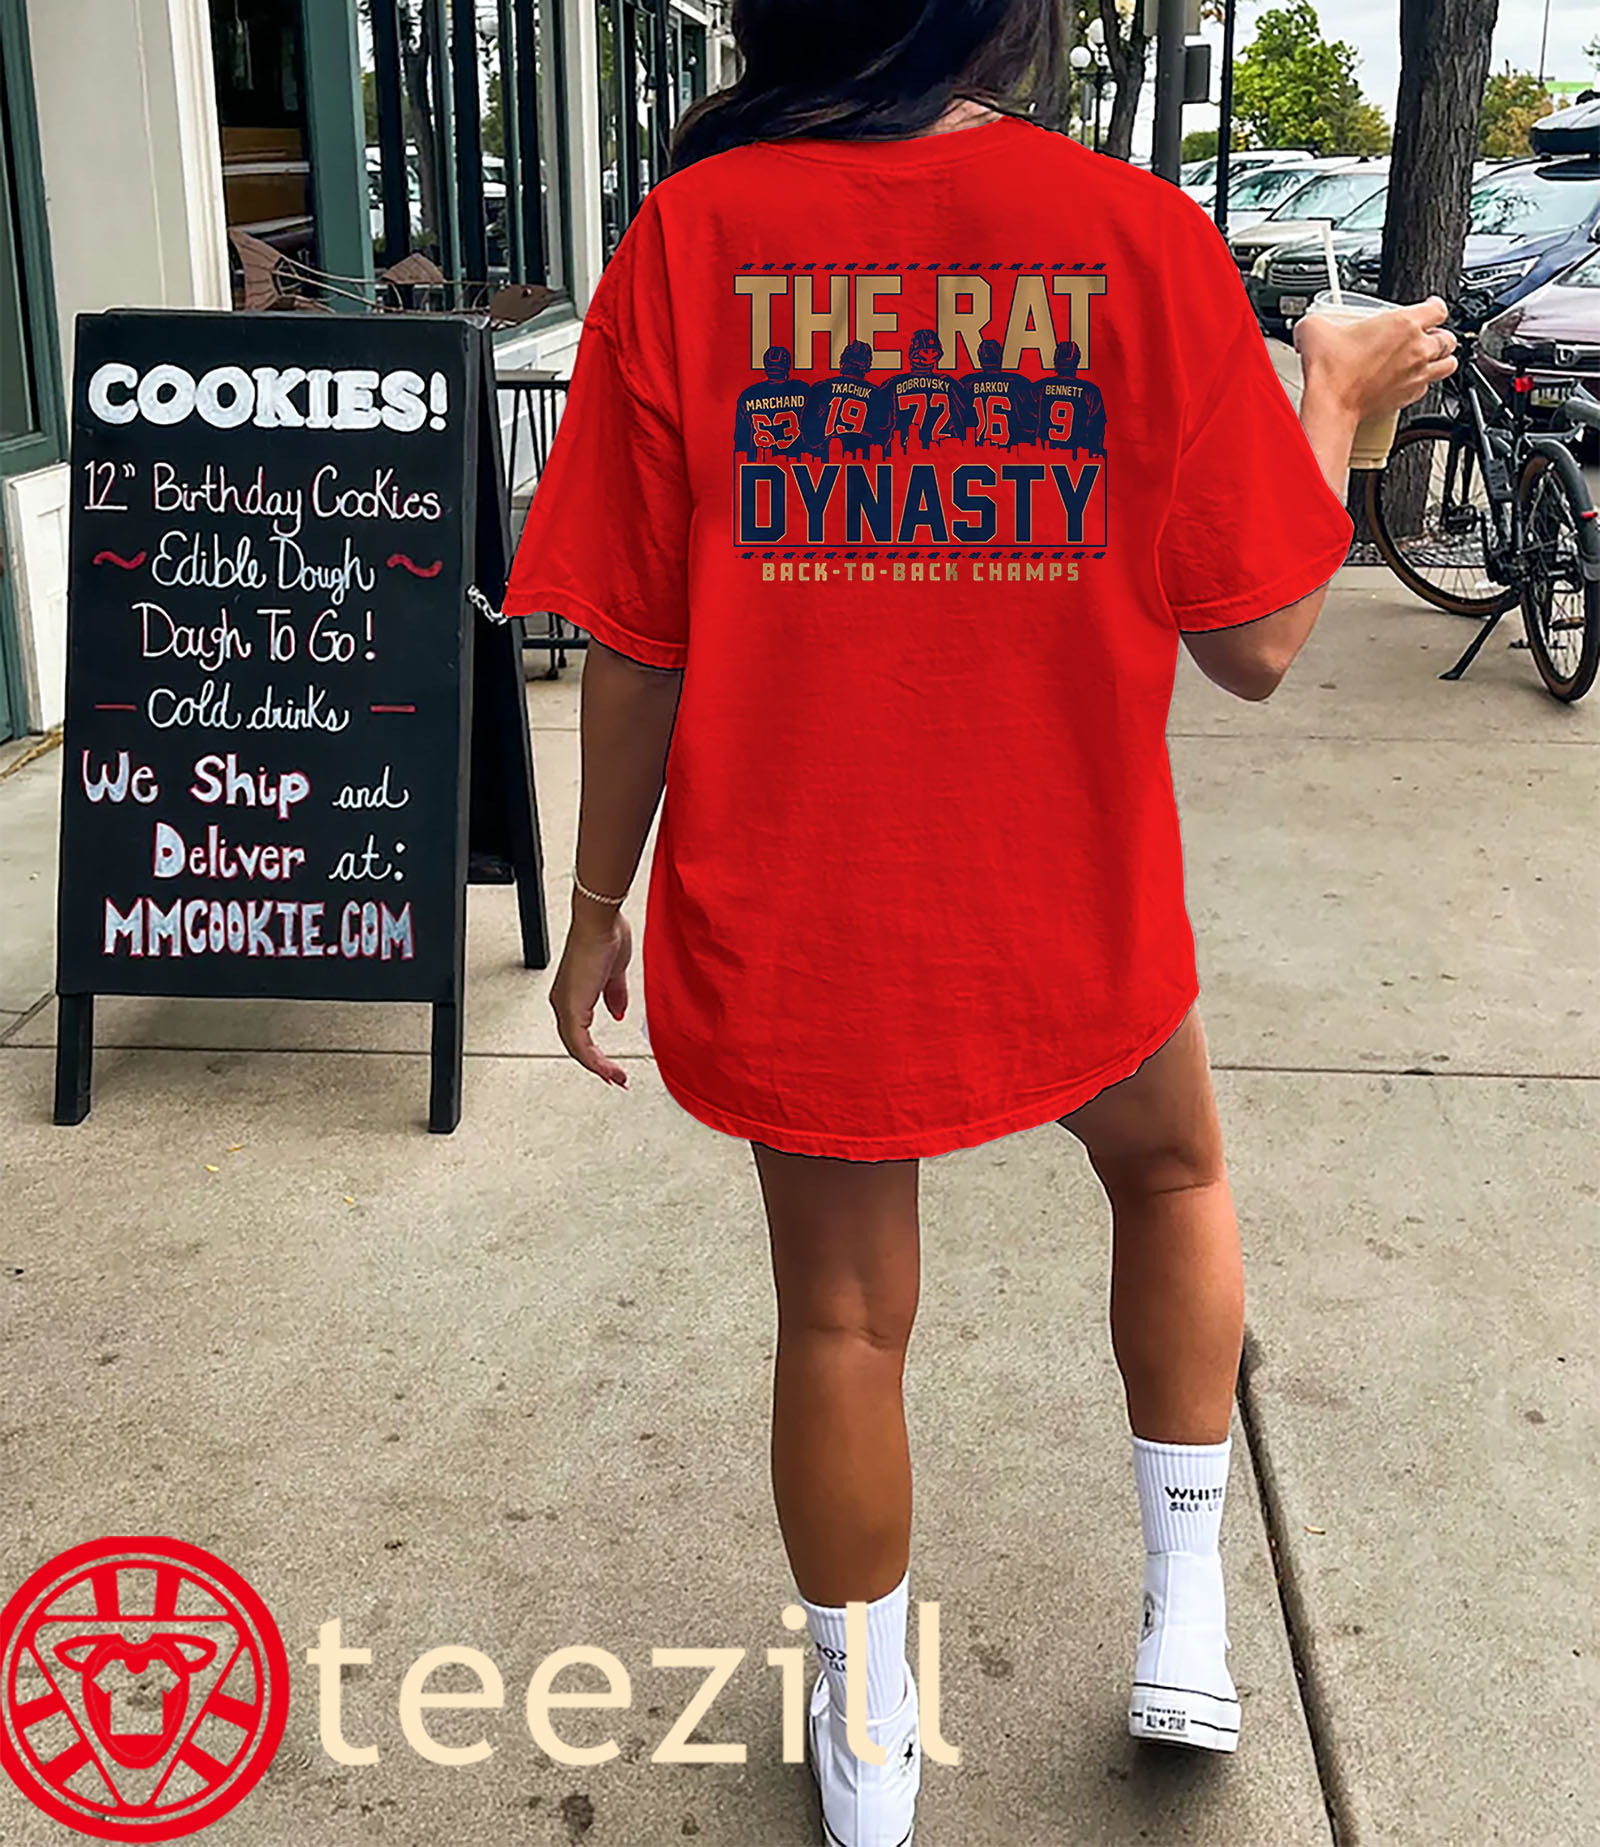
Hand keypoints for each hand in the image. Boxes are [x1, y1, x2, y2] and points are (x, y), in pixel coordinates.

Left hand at [549, 907, 632, 1086]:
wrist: (600, 922)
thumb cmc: (605, 935)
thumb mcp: (614, 974)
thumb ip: (615, 996)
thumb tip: (618, 1014)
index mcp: (572, 994)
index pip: (580, 1033)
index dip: (595, 1053)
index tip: (611, 1066)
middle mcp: (564, 1002)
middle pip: (576, 1045)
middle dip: (597, 1066)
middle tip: (615, 1079)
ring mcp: (566, 1005)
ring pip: (577, 1048)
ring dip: (598, 1067)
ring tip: (617, 1078)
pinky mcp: (571, 1007)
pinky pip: (580, 1043)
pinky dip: (594, 1060)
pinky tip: (608, 1069)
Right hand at [1294, 297, 1457, 419]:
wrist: (1332, 404)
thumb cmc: (1332, 371)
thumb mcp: (1316, 329)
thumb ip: (1318, 320)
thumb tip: (1310, 324)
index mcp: (1404, 323)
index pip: (1438, 308)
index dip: (1435, 306)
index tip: (1429, 307)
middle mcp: (1417, 349)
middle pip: (1448, 337)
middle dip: (1439, 335)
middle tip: (1426, 336)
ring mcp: (1417, 375)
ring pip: (1448, 364)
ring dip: (1441, 359)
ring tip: (1430, 358)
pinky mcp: (1409, 397)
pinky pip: (1428, 388)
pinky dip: (1424, 383)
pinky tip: (1411, 380)